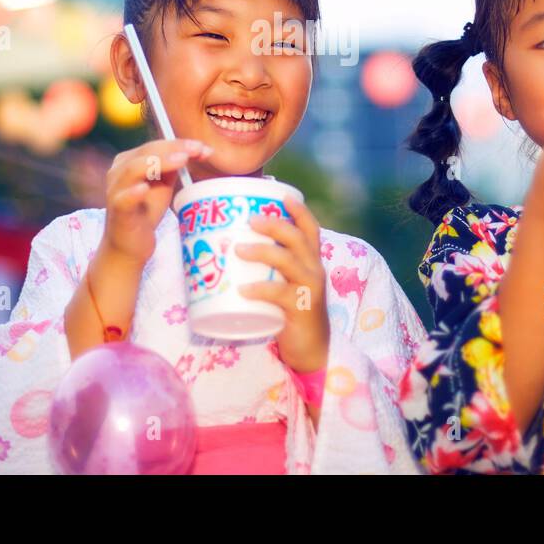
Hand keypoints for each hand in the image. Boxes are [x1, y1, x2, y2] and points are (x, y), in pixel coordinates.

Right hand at [101, 138, 211, 265]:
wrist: (129, 245)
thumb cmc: (145, 211)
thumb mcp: (162, 185)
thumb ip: (172, 167)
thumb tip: (195, 149)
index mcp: (129, 161)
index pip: (155, 145)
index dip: (179, 144)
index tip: (203, 147)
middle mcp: (118, 171)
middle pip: (146, 152)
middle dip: (174, 148)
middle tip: (197, 149)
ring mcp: (116, 191)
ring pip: (133, 169)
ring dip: (159, 162)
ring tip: (181, 160)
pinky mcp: (118, 211)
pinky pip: (123, 199)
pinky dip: (133, 192)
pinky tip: (144, 188)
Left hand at [237, 197, 329, 373]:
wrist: (312, 351)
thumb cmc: (291, 313)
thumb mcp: (285, 285)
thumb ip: (267, 269)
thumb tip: (229, 252)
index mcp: (311, 261)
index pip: (310, 228)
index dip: (298, 209)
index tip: (281, 192)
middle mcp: (314, 270)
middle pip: (298, 238)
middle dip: (275, 224)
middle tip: (250, 219)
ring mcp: (309, 289)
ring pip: (288, 261)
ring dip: (263, 251)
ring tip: (238, 249)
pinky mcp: (300, 309)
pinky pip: (280, 294)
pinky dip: (260, 289)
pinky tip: (243, 289)